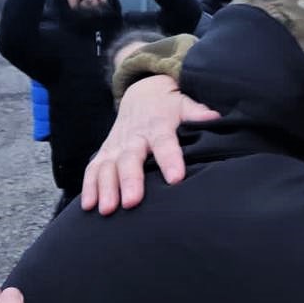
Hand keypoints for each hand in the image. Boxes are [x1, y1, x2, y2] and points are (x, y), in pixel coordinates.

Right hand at [81, 74, 218, 214]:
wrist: (142, 93)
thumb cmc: (169, 105)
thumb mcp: (184, 103)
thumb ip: (197, 112)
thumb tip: (215, 118)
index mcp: (158, 126)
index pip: (164, 143)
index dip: (170, 160)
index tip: (176, 178)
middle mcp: (134, 137)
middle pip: (130, 159)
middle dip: (129, 181)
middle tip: (132, 202)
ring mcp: (116, 145)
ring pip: (108, 166)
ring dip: (105, 188)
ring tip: (107, 210)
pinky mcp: (105, 152)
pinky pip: (93, 169)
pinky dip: (89, 186)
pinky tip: (88, 206)